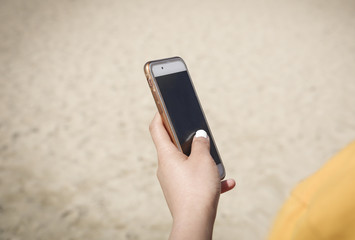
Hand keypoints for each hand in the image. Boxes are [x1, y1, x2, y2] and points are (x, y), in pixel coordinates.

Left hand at [149, 113, 235, 239]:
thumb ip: (201, 144)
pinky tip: (226, 183)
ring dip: (202, 161)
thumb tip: (199, 136)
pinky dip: (207, 179)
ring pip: (187, 164)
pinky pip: (194, 180)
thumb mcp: (203, 160)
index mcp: (166, 155)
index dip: (160, 114)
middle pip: (173, 146)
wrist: (195, 222)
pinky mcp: (180, 192)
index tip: (164, 106)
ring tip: (216, 164)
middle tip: (199, 134)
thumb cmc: (197, 188)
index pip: (157, 128)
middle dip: (188, 140)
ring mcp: (172, 181)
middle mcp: (165, 167)